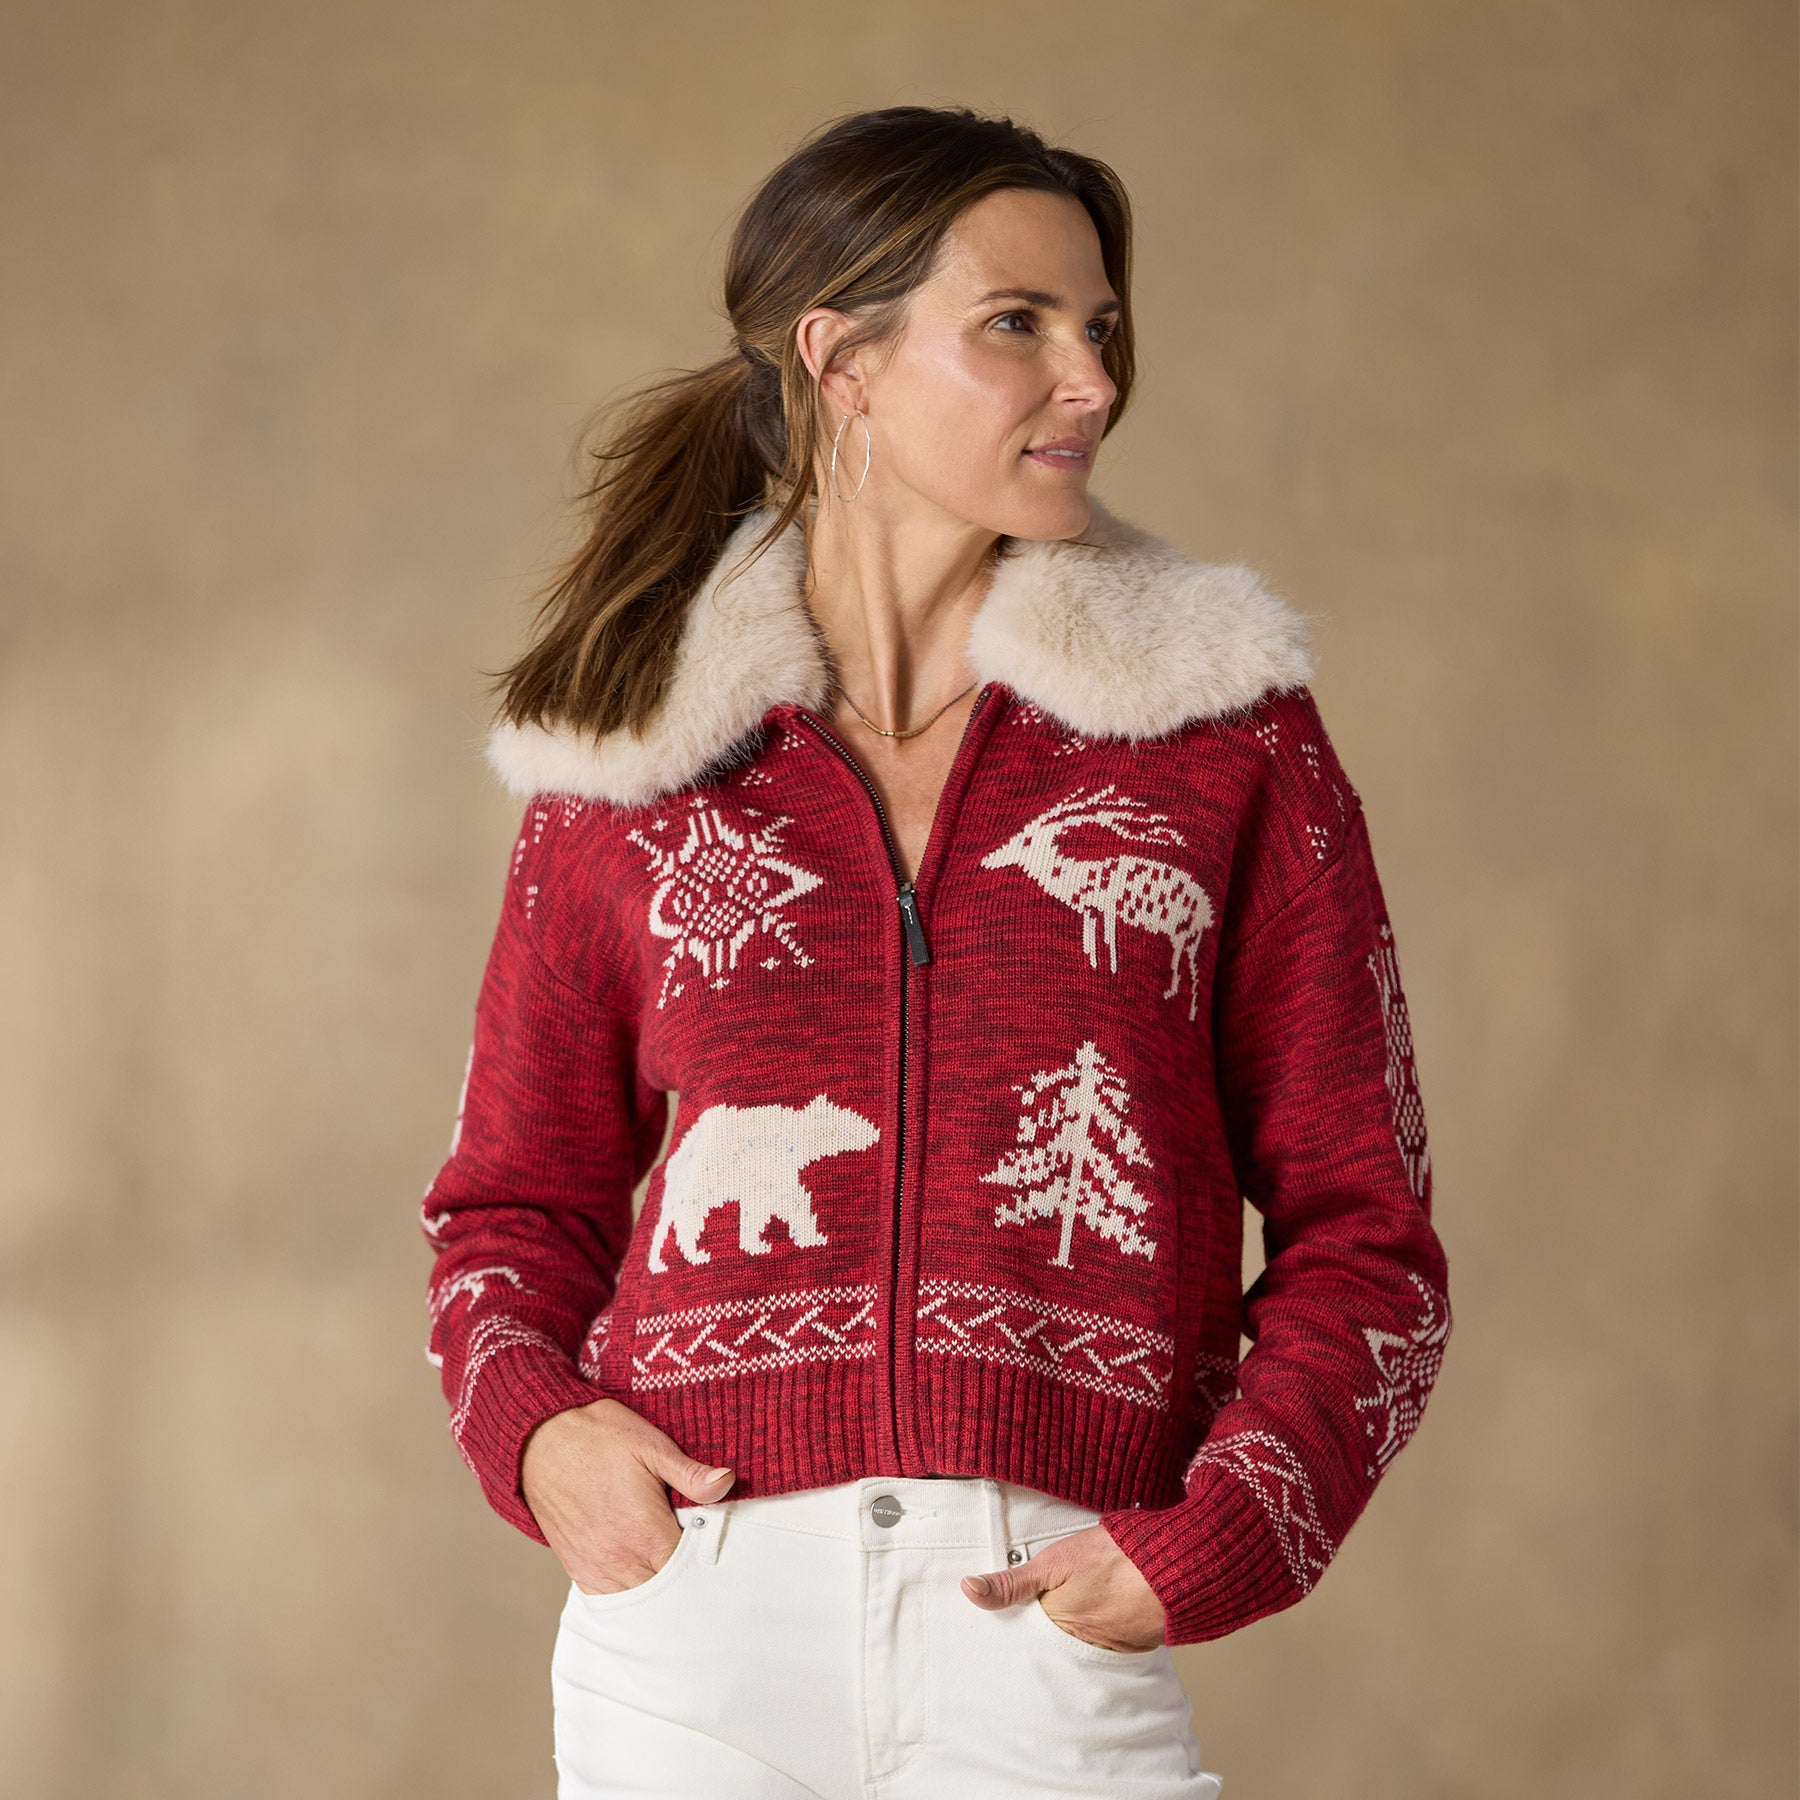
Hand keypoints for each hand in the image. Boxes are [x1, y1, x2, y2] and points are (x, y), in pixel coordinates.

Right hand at [520, 1396, 736, 1594]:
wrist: (539, 1438)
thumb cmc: (599, 1436)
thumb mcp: (650, 1445)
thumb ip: (690, 1473)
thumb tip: (729, 1481)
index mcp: (646, 1532)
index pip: (690, 1569)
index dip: (707, 1561)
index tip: (717, 1548)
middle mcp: (620, 1559)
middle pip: (667, 1591)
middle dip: (686, 1580)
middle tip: (700, 1562)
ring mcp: (595, 1567)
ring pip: (638, 1600)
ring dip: (658, 1590)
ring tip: (674, 1571)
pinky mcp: (576, 1566)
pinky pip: (607, 1598)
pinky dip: (628, 1593)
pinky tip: (641, 1577)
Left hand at [959, 1522, 1165, 1653]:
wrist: (1174, 1565)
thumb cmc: (1114, 1558)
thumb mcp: (1052, 1562)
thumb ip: (1012, 1582)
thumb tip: (969, 1591)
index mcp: (1058, 1625)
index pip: (1029, 1632)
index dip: (1025, 1618)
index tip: (1017, 1616)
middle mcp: (1083, 1645)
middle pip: (1058, 1640)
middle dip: (1053, 1628)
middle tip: (1058, 1605)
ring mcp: (1113, 1647)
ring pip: (1086, 1641)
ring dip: (1083, 1628)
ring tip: (1084, 1606)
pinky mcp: (1137, 1644)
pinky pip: (1114, 1643)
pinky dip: (1109, 1630)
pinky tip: (1109, 1611)